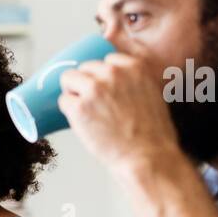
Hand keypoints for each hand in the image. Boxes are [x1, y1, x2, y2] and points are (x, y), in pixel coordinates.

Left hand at [57, 52, 181, 176]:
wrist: (147, 157)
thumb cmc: (152, 132)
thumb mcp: (154, 92)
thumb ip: (135, 78)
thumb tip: (113, 70)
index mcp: (134, 66)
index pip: (106, 59)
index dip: (103, 76)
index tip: (105, 90)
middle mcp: (113, 72)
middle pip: (85, 68)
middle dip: (86, 84)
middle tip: (94, 105)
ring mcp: (95, 88)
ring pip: (68, 78)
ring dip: (73, 93)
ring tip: (85, 112)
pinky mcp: (79, 107)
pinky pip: (63, 101)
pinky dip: (68, 111)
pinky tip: (80, 122)